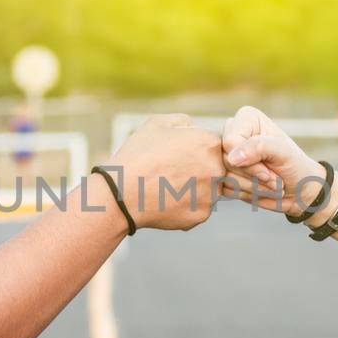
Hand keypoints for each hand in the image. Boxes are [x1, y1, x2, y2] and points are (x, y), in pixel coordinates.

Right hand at [105, 114, 224, 230]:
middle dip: (198, 169)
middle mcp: (217, 169)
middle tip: (171, 172)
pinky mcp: (202, 215)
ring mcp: (211, 194)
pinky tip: (166, 200)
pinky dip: (185, 205)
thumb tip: (196, 129)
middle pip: (215, 168)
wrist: (121, 194)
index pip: (214, 145)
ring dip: (193, 188)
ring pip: (208, 189)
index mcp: (210, 143)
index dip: (195, 149)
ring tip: (166, 186)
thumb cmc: (138, 155)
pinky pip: (198, 207)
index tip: (178, 154)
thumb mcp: (159, 123)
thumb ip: (185, 122)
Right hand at [219, 105, 326, 218]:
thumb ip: (259, 147)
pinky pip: (222, 188)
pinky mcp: (224, 173)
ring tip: (269, 184)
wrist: (299, 189)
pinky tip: (259, 189)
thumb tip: (232, 158)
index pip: (231, 142)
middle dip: (251, 176)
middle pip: (225, 160)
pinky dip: (244, 193)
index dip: (249, 162)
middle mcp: (233, 133)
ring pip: (222, 176)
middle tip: (273, 179)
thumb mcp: (283, 153)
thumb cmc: (295, 166)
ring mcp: (226, 154)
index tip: (269, 170)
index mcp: (246, 119)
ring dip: (250, 186)